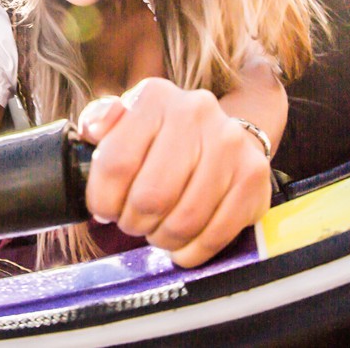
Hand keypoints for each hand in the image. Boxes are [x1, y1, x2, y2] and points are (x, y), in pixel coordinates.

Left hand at [78, 78, 272, 267]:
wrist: (220, 136)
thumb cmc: (160, 137)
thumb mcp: (123, 121)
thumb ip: (99, 121)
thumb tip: (96, 130)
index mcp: (155, 97)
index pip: (116, 163)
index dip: (102, 200)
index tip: (104, 210)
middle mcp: (196, 112)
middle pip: (151, 196)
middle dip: (132, 222)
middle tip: (132, 222)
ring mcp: (230, 144)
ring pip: (184, 221)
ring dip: (162, 238)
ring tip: (156, 232)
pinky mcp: (253, 176)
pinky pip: (216, 235)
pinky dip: (192, 252)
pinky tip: (181, 246)